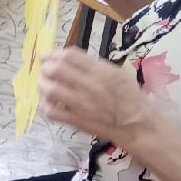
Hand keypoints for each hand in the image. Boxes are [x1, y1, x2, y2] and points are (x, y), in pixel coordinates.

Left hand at [38, 48, 153, 147]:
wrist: (138, 126)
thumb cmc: (130, 98)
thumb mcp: (119, 74)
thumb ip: (95, 66)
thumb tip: (69, 60)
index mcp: (103, 71)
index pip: (70, 56)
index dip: (54, 54)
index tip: (49, 56)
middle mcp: (91, 85)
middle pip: (56, 70)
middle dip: (45, 68)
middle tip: (44, 70)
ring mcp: (82, 104)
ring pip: (50, 90)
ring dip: (42, 85)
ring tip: (43, 85)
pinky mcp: (76, 120)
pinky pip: (52, 112)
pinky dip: (45, 105)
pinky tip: (47, 103)